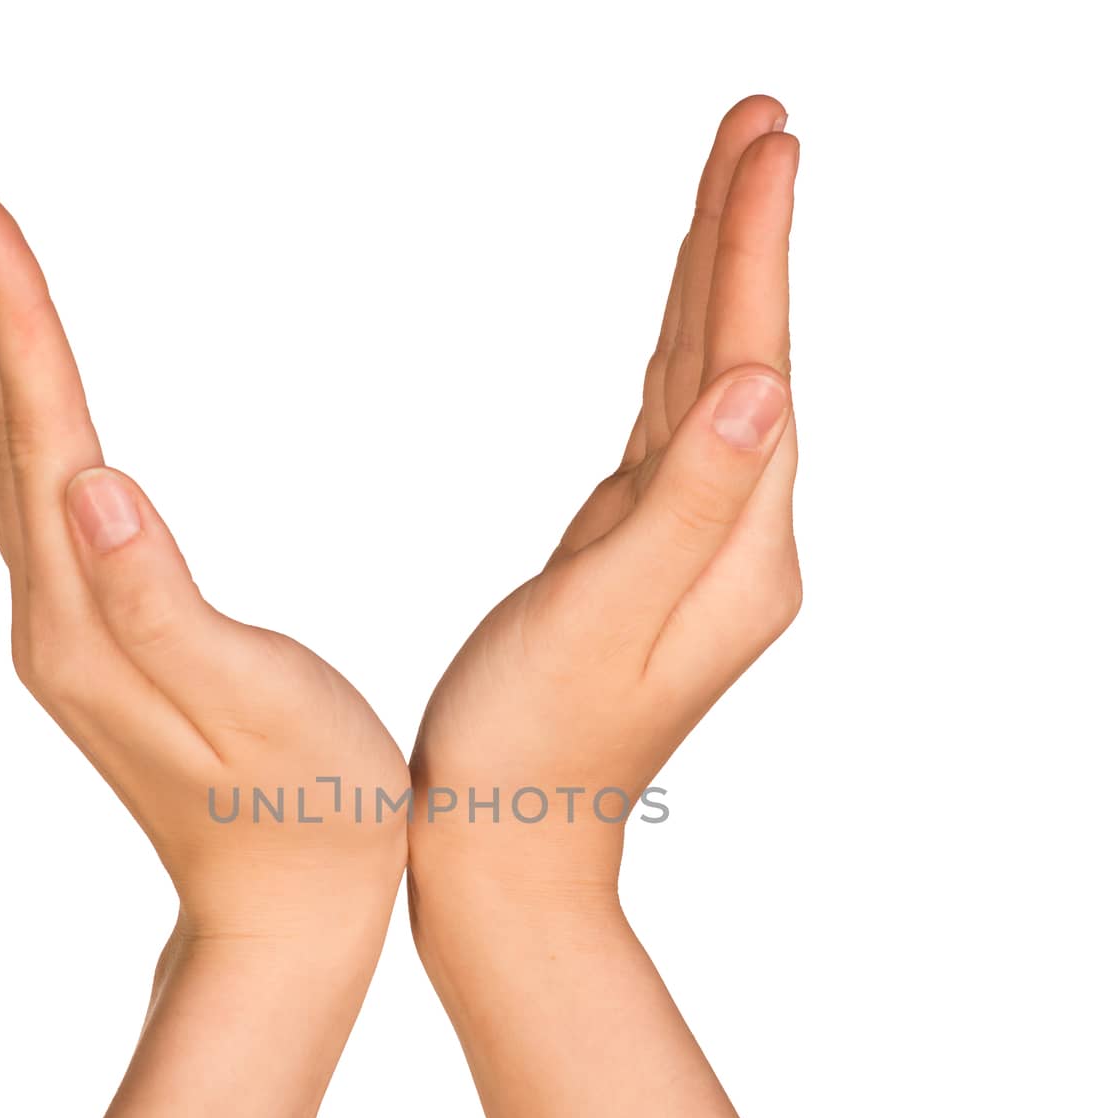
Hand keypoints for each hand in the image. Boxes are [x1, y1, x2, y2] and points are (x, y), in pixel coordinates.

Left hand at [0, 176, 407, 943]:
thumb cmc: (306, 811)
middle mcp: (53, 619)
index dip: (9, 314)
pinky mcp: (92, 645)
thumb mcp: (251, 705)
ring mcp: (64, 635)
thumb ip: (161, 599)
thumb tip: (91, 484)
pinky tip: (11, 407)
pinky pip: (26, 508)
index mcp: (87, 619)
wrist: (286, 913)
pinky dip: (6, 425)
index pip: (39, 432)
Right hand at [410, 96, 799, 900]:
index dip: (753, 255)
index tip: (762, 144)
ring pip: (707, 389)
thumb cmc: (534, 748)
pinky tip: (679, 320)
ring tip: (728, 184)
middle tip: (755, 124)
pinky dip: (675, 358)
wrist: (505, 842)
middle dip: (745, 240)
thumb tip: (763, 386)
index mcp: (738, 556)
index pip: (756, 374)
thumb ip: (687, 507)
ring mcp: (684, 552)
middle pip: (746, 363)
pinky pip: (665, 433)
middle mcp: (731, 547)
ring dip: (717, 284)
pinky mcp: (632, 558)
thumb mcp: (609, 623)